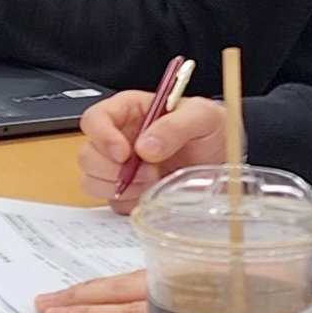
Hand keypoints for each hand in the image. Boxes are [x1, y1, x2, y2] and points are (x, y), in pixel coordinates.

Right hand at [77, 86, 225, 211]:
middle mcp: (118, 138)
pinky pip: (110, 201)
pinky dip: (128, 201)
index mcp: (130, 111)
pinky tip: (150, 193)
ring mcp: (119, 167)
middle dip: (114, 170)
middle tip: (150, 172)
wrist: (223, 159)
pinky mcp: (125, 191)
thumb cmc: (211, 130)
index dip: (102, 136)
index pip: (95, 118)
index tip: (124, 154)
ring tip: (152, 181)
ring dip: (120, 187)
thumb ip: (175, 126)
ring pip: (91, 180)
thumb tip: (145, 147)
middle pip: (87, 154)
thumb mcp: (203, 117)